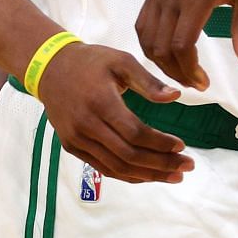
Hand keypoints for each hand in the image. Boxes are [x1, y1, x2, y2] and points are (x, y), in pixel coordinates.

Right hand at [33, 42, 190, 183]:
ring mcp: (77, 139)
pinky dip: (126, 174)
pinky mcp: (71, 146)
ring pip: (116, 166)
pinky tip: (148, 175)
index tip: (182, 146)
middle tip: (187, 167)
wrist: (50, 68)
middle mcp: (87, 125)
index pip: (135, 132)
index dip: (160, 143)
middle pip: (128, 154)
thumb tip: (175, 96)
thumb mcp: (121, 61)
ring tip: (174, 176)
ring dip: (147, 174)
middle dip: (161, 164)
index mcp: (101, 102)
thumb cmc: (91, 62)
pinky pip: (102, 167)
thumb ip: (148, 81)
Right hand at [137, 0, 237, 88]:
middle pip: (159, 45)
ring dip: (160, 60)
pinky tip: (168, 51)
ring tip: (182, 70)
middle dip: (175, 71)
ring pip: (146, 36)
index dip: (189, 69)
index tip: (205, 83)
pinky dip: (150, 42)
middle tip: (196, 82)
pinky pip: (143, 21)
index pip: (180, 44)